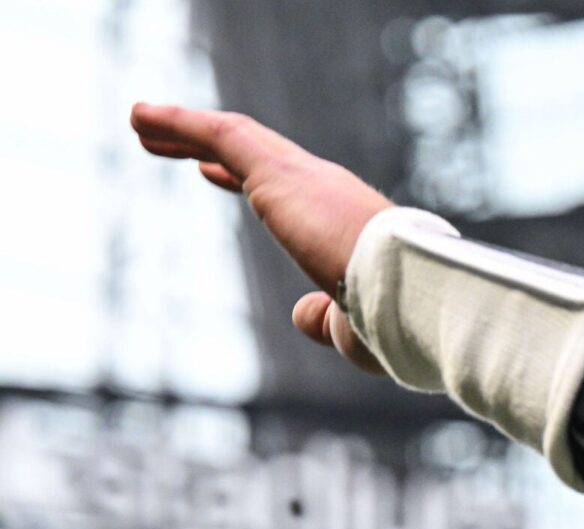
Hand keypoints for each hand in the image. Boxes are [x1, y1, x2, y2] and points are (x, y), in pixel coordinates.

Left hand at [129, 102, 393, 373]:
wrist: (414, 293)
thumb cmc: (397, 319)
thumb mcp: (353, 326)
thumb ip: (323, 316)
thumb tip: (302, 313)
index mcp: (344, 225)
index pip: (289, 194)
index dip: (248, 181)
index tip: (215, 173)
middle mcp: (324, 191)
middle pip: (256, 157)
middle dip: (212, 149)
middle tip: (173, 143)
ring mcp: (301, 177)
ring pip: (231, 139)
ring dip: (183, 129)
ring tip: (140, 121)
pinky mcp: (276, 173)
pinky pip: (218, 135)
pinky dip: (178, 122)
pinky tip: (141, 117)